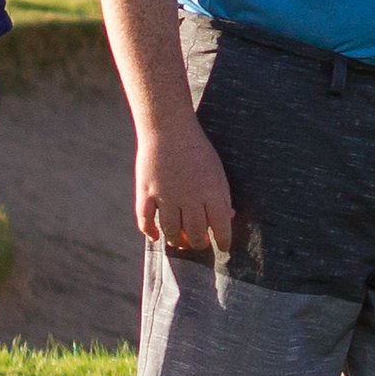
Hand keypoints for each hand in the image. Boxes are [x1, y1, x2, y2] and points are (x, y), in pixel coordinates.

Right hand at [137, 121, 233, 256]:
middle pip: (195, 234)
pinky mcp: (146, 192)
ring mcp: (166, 196)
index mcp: (211, 192)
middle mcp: (189, 197)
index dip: (223, 242)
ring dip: (176, 241)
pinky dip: (150, 232)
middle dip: (198, 245)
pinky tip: (156, 236)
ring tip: (179, 242)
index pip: (221, 227)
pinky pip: (145, 221)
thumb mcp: (217, 171)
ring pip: (171, 231)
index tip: (224, 247)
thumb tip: (229, 217)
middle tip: (199, 244)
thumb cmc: (197, 150)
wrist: (168, 127)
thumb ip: (222, 196)